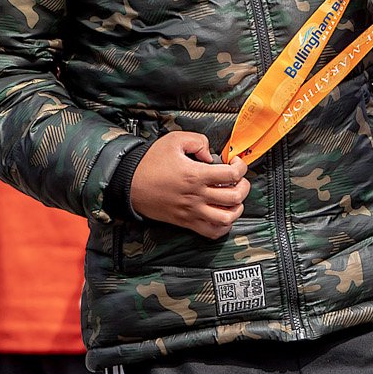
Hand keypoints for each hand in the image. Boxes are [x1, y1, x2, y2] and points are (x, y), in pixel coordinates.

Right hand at [129, 131, 247, 238]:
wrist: (128, 183)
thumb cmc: (150, 162)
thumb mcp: (173, 141)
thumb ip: (198, 141)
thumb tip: (211, 154)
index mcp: (195, 175)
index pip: (233, 174)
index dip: (241, 167)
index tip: (236, 163)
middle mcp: (196, 195)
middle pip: (235, 197)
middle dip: (244, 186)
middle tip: (239, 180)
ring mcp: (192, 211)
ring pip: (227, 219)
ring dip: (237, 208)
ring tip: (233, 199)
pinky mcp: (186, 222)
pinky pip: (212, 232)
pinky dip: (223, 226)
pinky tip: (222, 213)